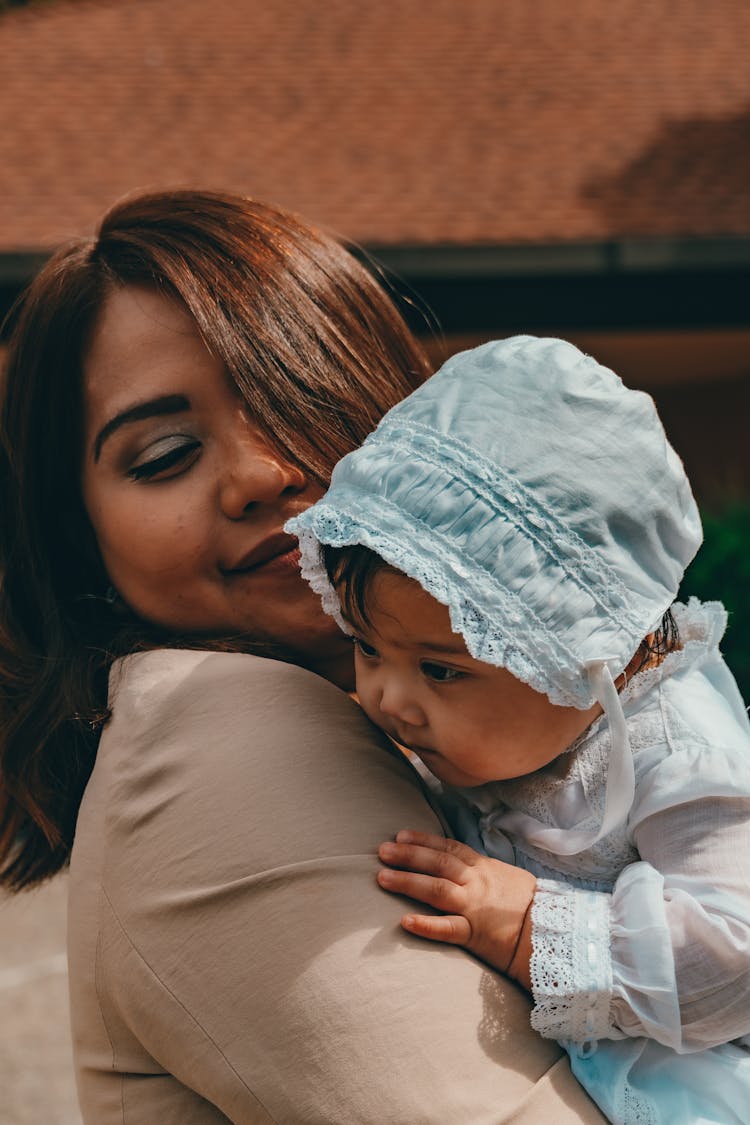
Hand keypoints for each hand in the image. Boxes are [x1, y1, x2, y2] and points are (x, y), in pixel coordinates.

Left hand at [377, 829, 535, 987]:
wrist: (551, 932)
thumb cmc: (527, 905)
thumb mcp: (504, 876)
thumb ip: (480, 869)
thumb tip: (459, 861)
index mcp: (483, 868)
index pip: (448, 848)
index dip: (423, 840)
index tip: (400, 835)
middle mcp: (476, 883)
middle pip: (438, 864)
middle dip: (408, 856)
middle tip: (382, 851)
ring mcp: (474, 908)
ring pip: (437, 890)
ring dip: (408, 882)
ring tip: (382, 878)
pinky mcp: (475, 935)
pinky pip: (448, 929)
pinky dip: (426, 925)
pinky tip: (404, 921)